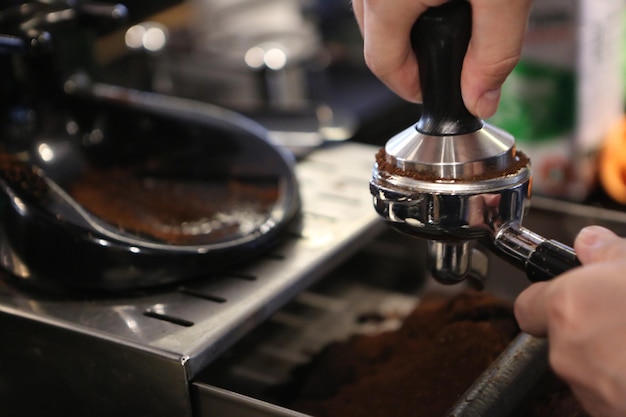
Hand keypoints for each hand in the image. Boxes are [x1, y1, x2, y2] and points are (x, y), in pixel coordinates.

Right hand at [351, 0, 531, 118]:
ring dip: (403, 26)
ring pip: (375, 12)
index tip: (435, 94)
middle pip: (375, 39)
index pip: (383, 64)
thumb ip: (495, 52)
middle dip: (408, 58)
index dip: (412, 88)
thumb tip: (481, 101)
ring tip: (447, 22)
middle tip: (446, 62)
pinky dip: (402, 0)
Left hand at [515, 226, 625, 416]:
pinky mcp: (611, 415)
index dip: (545, 299)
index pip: (528, 305)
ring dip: (609, 358)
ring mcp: (591, 391)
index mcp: (568, 306)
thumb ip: (608, 254)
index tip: (567, 294)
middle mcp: (568, 352)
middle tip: (625, 316)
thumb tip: (590, 243)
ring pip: (586, 369)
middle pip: (561, 339)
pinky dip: (625, 384)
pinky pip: (610, 394)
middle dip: (589, 328)